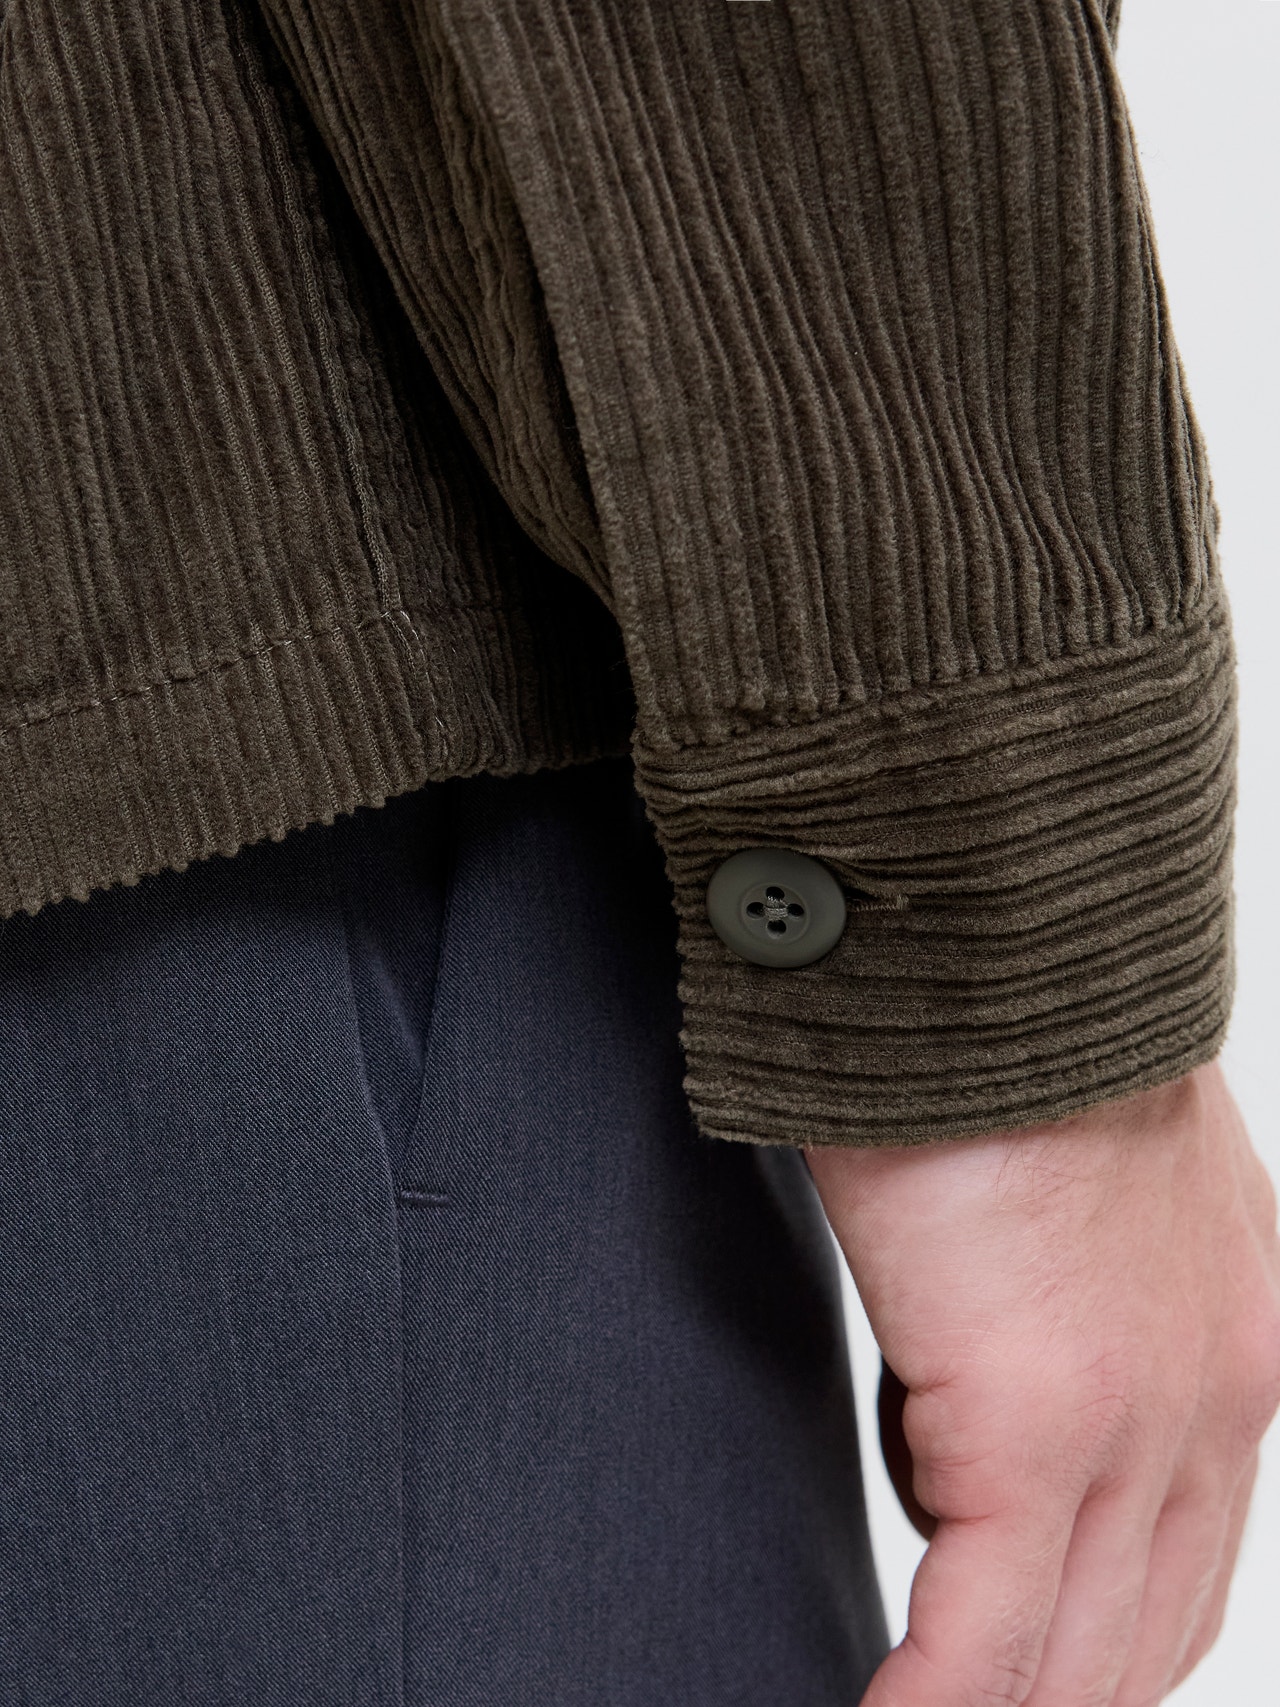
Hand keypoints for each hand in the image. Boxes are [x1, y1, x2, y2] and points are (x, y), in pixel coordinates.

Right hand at [806, 1060, 1279, 1705]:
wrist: (981, 947)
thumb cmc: (996, 1046)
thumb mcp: (1085, 1190)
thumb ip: (1069, 1303)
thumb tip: (972, 1375)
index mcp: (1243, 1342)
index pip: (1183, 1564)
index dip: (1095, 1647)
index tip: (1012, 1667)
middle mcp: (1224, 1399)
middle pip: (1141, 1632)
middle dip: (1049, 1693)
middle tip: (949, 1706)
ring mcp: (1142, 1419)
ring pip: (1072, 1655)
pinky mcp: (1032, 1422)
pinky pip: (980, 1639)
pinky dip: (927, 1703)